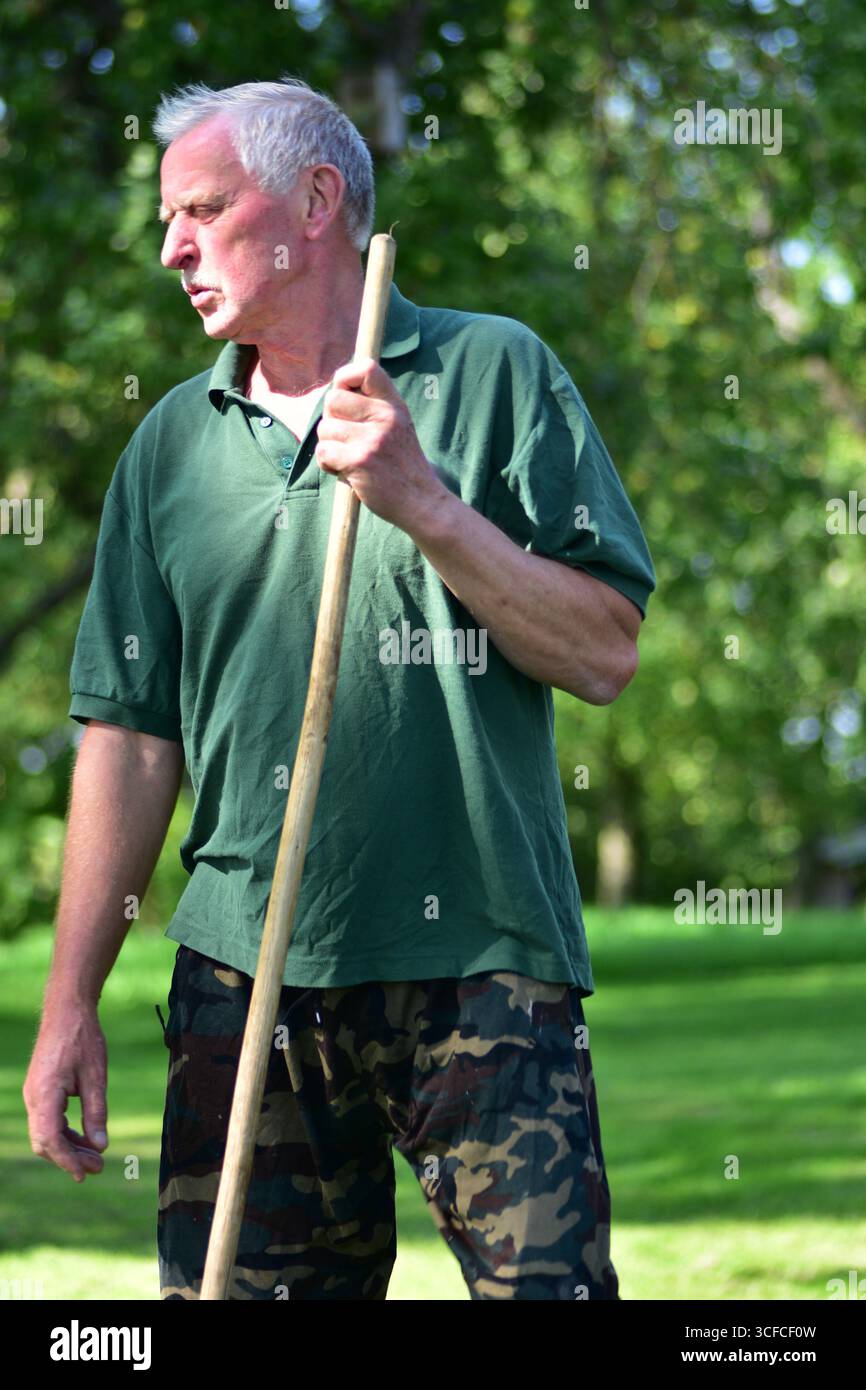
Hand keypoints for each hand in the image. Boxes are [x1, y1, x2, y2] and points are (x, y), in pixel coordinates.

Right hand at [23, 1002, 108, 1182]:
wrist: (67, 1011)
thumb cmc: (83, 1039)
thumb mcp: (95, 1077)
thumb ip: (96, 1113)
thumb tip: (101, 1146)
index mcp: (44, 1094)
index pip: (49, 1139)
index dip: (67, 1160)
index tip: (84, 1174)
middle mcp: (33, 1098)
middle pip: (45, 1141)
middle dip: (70, 1158)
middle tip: (98, 1168)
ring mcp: (34, 1095)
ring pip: (46, 1133)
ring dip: (69, 1147)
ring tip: (96, 1157)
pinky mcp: (40, 1091)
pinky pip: (48, 1121)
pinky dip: (65, 1133)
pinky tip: (85, 1139)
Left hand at [314, 357, 451, 533]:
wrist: (421, 501)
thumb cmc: (403, 466)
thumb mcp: (398, 426)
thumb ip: (373, 408)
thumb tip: (335, 393)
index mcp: (394, 405)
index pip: (366, 368)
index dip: (345, 377)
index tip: (344, 395)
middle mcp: (385, 417)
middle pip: (333, 399)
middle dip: (331, 420)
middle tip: (346, 438)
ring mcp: (372, 439)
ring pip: (325, 428)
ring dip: (329, 446)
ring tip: (349, 459)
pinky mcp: (359, 461)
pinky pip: (324, 452)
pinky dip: (328, 464)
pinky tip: (345, 471)